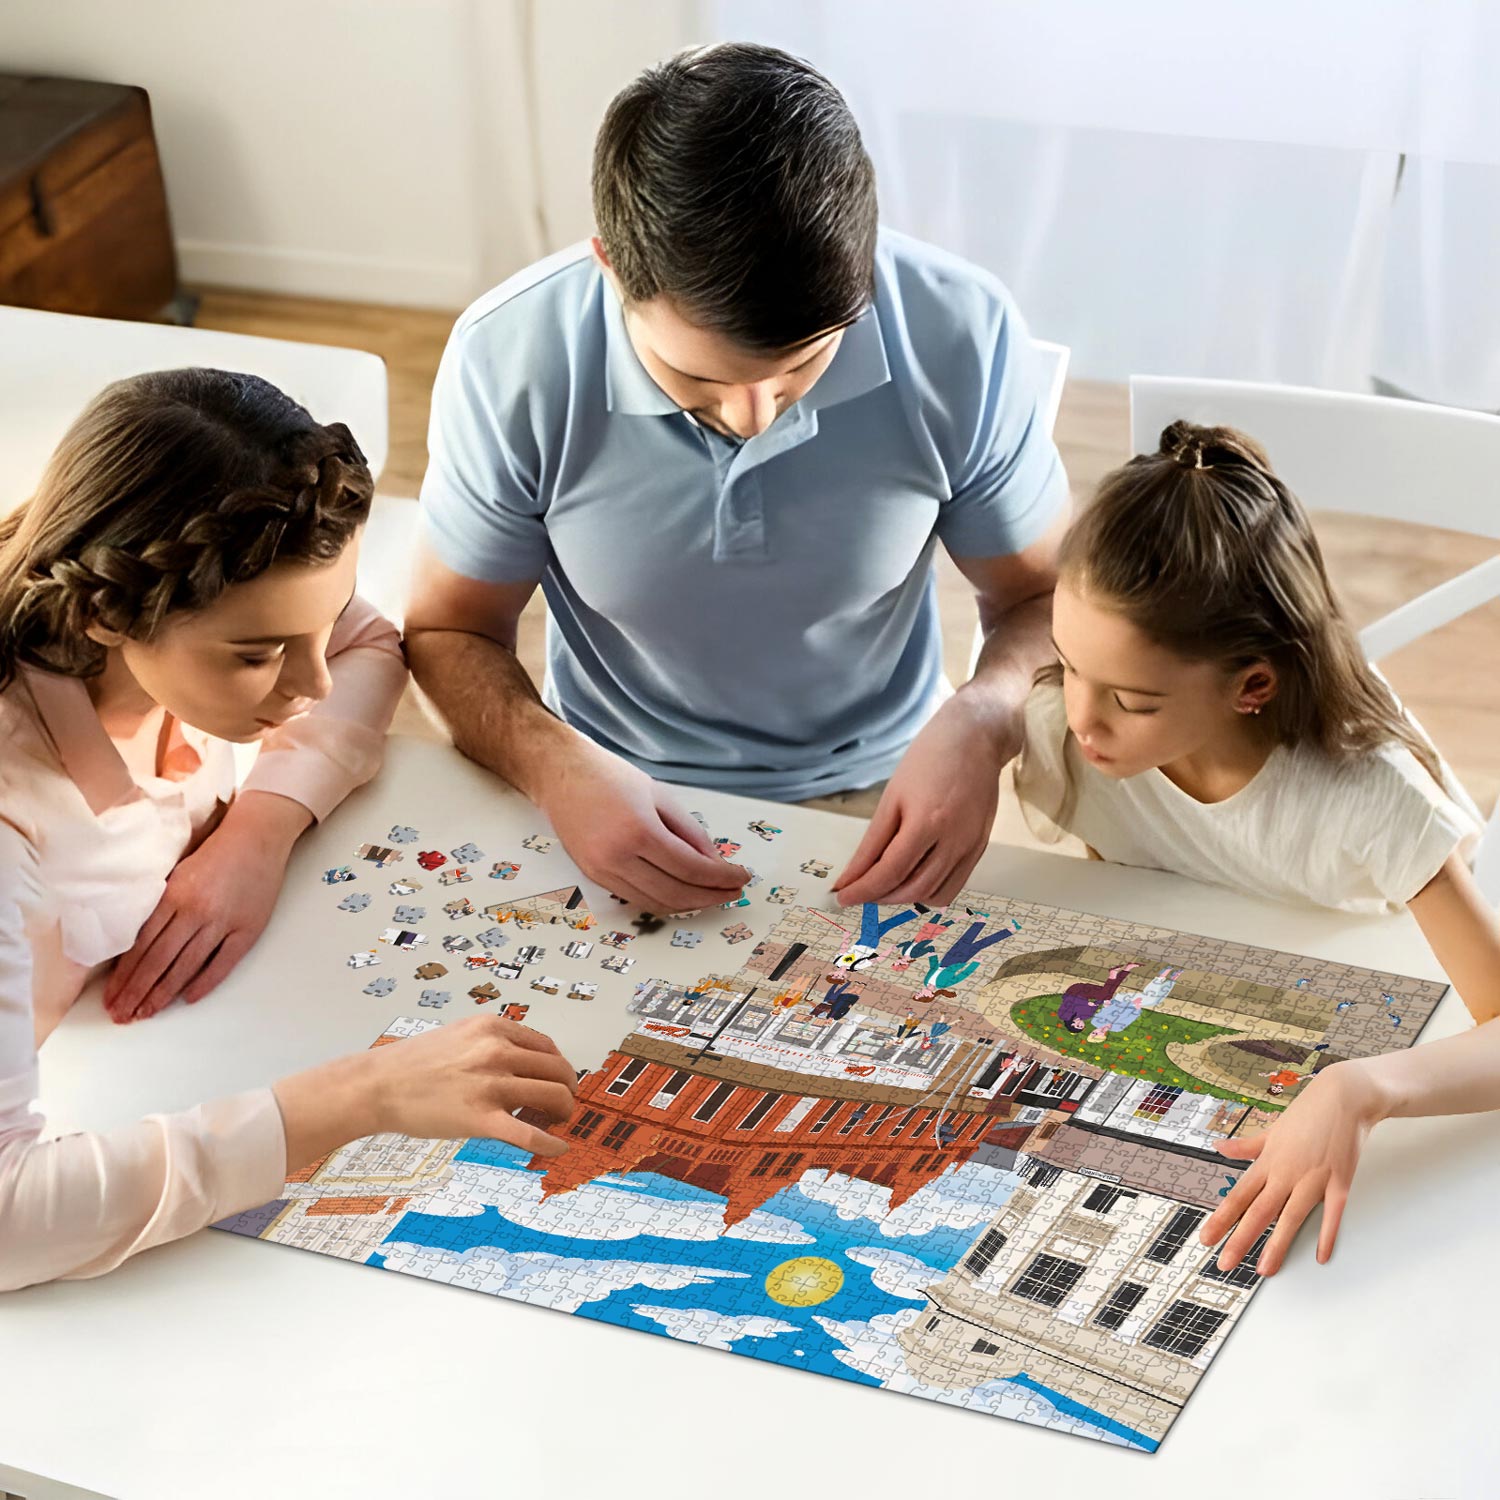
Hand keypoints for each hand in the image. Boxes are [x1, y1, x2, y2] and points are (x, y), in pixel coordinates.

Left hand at [104, 791, 309, 1023]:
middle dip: (136, 992)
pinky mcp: (247, 929)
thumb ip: (160, 906)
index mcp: (173, 896)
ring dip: (163, 993)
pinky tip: (187, 998)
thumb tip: (138, 943)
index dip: (124, 976)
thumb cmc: (215, 853)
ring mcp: (222, 923)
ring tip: (146, 1013)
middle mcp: (195, 912)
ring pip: (185, 967)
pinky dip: (204, 983)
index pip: (141, 946)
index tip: (112, 997)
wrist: (257, 838)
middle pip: (158, 961)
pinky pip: (222, 963)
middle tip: (122, 1016)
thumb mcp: (177, 874)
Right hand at [275, 1015, 579, 1166]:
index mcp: (493, 1028)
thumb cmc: (413, 1064)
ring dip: (563, 1112)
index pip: (547, 1047)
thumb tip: (526, 1063)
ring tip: (556, 1123)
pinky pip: (530, 1134)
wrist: (377, 1085)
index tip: (556, 1082)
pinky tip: (559, 1150)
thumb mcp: (460, 1035)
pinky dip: (551, 1144)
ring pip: (554, 1097)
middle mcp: (497, 1051)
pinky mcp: (481, 1119)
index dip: (558, 1067)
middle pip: (558, 1070)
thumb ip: (494, 1043)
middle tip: (563, 1106)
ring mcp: (490, 1084)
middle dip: (567, 1090)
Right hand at [536, 736, 748, 911]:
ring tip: (711, 895)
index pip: (691, 868)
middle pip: (675, 893)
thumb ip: (690, 831)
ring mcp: (601, 871)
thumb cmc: (609, 776)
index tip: (741, 878)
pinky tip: (681, 892)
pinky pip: (635, 898)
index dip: (721, 878)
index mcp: (638, 831)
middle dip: (710, 897)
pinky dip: (662, 900)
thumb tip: (715, 862)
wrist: (560, 774)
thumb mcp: (660, 795)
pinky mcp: (592, 876)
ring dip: (688, 904)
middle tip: (732, 892)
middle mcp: (617, 857)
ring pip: (655, 903)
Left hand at [833, 696, 1013, 906]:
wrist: (977, 738)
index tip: (841, 896)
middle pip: (912, 888)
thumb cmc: (930, 758)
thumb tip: (852, 875)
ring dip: (904, 897)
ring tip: (883, 885)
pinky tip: (912, 878)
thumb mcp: (892, 796)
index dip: (862, 889)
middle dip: (880, 896)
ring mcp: (971, 847)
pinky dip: (929, 891)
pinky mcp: (980, 848)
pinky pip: (954, 885)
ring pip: (934, 894)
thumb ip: (873, 842)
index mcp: (927, 822)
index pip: (890, 872)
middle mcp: (953, 841)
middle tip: (858, 891)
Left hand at [1198, 1062, 1390, 1276]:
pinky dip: (1326, 1235)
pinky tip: (1320, 1256)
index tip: (1206, 1238)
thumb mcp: (1272, 1130)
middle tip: (1224, 1263)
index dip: (1220, 1219)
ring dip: (1276, 1245)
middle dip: (1240, 1240)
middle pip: (1258, 1212)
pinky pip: (1331, 1214)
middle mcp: (1285, 1173)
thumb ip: (1246, 1145)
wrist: (1344, 1097)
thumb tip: (1219, 1147)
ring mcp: (1313, 1179)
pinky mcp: (1339, 1182)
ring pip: (1290, 1218)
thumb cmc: (1307, 1112)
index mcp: (1267, 1162)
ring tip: (1264, 1270)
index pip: (1238, 1196)